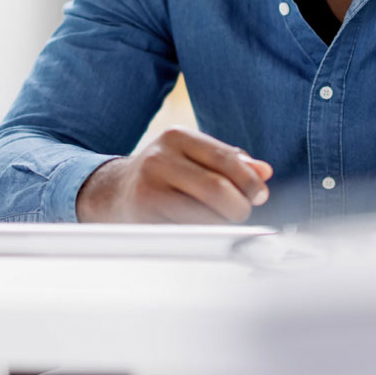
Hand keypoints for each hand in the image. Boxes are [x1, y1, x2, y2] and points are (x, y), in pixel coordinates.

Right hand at [75, 126, 272, 223]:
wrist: (112, 192)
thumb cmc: (163, 173)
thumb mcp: (193, 156)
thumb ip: (230, 161)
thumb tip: (264, 173)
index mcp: (177, 137)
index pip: (227, 160)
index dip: (250, 182)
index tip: (258, 195)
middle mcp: (159, 159)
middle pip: (218, 189)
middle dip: (239, 207)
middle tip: (241, 213)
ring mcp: (148, 190)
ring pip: (204, 216)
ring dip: (222, 226)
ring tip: (220, 223)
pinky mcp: (143, 219)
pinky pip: (187, 234)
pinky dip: (203, 237)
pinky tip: (200, 232)